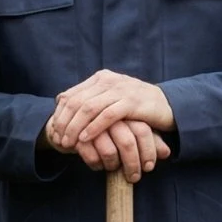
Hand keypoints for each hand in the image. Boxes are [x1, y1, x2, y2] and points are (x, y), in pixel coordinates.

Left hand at [48, 70, 174, 155]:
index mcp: (100, 79)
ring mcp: (120, 89)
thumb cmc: (135, 108)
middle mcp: (108, 81)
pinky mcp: (132, 102)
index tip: (53, 132)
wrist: (168, 106)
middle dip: (64, 123)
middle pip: (76, 102)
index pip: (70, 95)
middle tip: (58, 140)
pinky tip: (85, 139)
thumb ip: (90, 99)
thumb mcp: (110, 100)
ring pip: (89, 108)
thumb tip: (60, 101)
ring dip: (75, 127)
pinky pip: (107, 115)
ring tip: (69, 143)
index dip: (59, 115)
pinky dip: (93, 128)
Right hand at [76, 119, 170, 180]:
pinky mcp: (77, 135)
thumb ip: (149, 139)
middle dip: (133, 164)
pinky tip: (98, 166)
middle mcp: (111, 117)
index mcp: (125, 111)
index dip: (149, 151)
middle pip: (127, 143)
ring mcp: (93, 125)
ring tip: (113, 169)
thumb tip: (167, 153)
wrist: (70, 120)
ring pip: (110, 152)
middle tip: (134, 177)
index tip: (149, 168)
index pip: (143, 131)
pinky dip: (97, 165)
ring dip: (114, 166)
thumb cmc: (107, 127)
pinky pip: (91, 156)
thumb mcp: (130, 130)